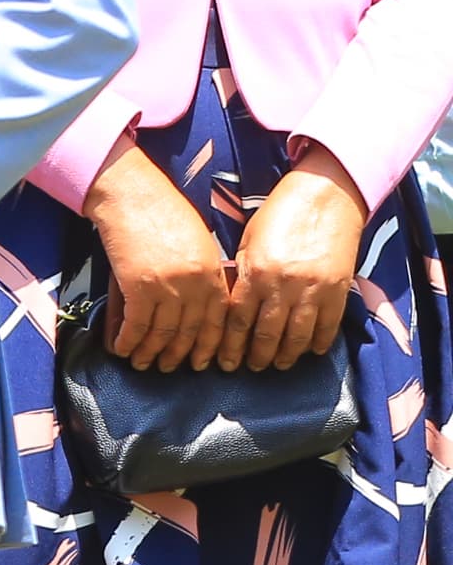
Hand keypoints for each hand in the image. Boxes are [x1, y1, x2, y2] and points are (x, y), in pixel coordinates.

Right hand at [85, 143, 234, 370]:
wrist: (132, 195)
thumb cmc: (162, 212)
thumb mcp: (196, 243)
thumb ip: (201, 274)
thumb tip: (194, 304)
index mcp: (212, 272)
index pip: (216, 321)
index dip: (207, 345)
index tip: (202, 361)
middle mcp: (195, 284)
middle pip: (190, 331)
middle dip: (179, 355)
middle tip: (170, 368)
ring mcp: (168, 287)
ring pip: (162, 333)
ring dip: (151, 353)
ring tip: (142, 364)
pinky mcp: (140, 287)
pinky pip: (137, 325)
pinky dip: (128, 341)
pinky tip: (121, 349)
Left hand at [222, 149, 365, 371]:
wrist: (327, 196)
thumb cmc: (280, 215)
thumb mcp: (249, 242)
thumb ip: (240, 275)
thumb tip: (227, 307)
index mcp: (254, 273)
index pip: (237, 322)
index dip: (230, 346)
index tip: (225, 361)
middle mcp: (283, 286)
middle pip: (266, 335)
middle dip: (256, 357)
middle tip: (250, 368)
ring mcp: (313, 290)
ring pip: (297, 337)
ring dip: (286, 356)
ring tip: (278, 365)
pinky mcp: (338, 289)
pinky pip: (328, 326)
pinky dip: (318, 343)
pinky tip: (309, 352)